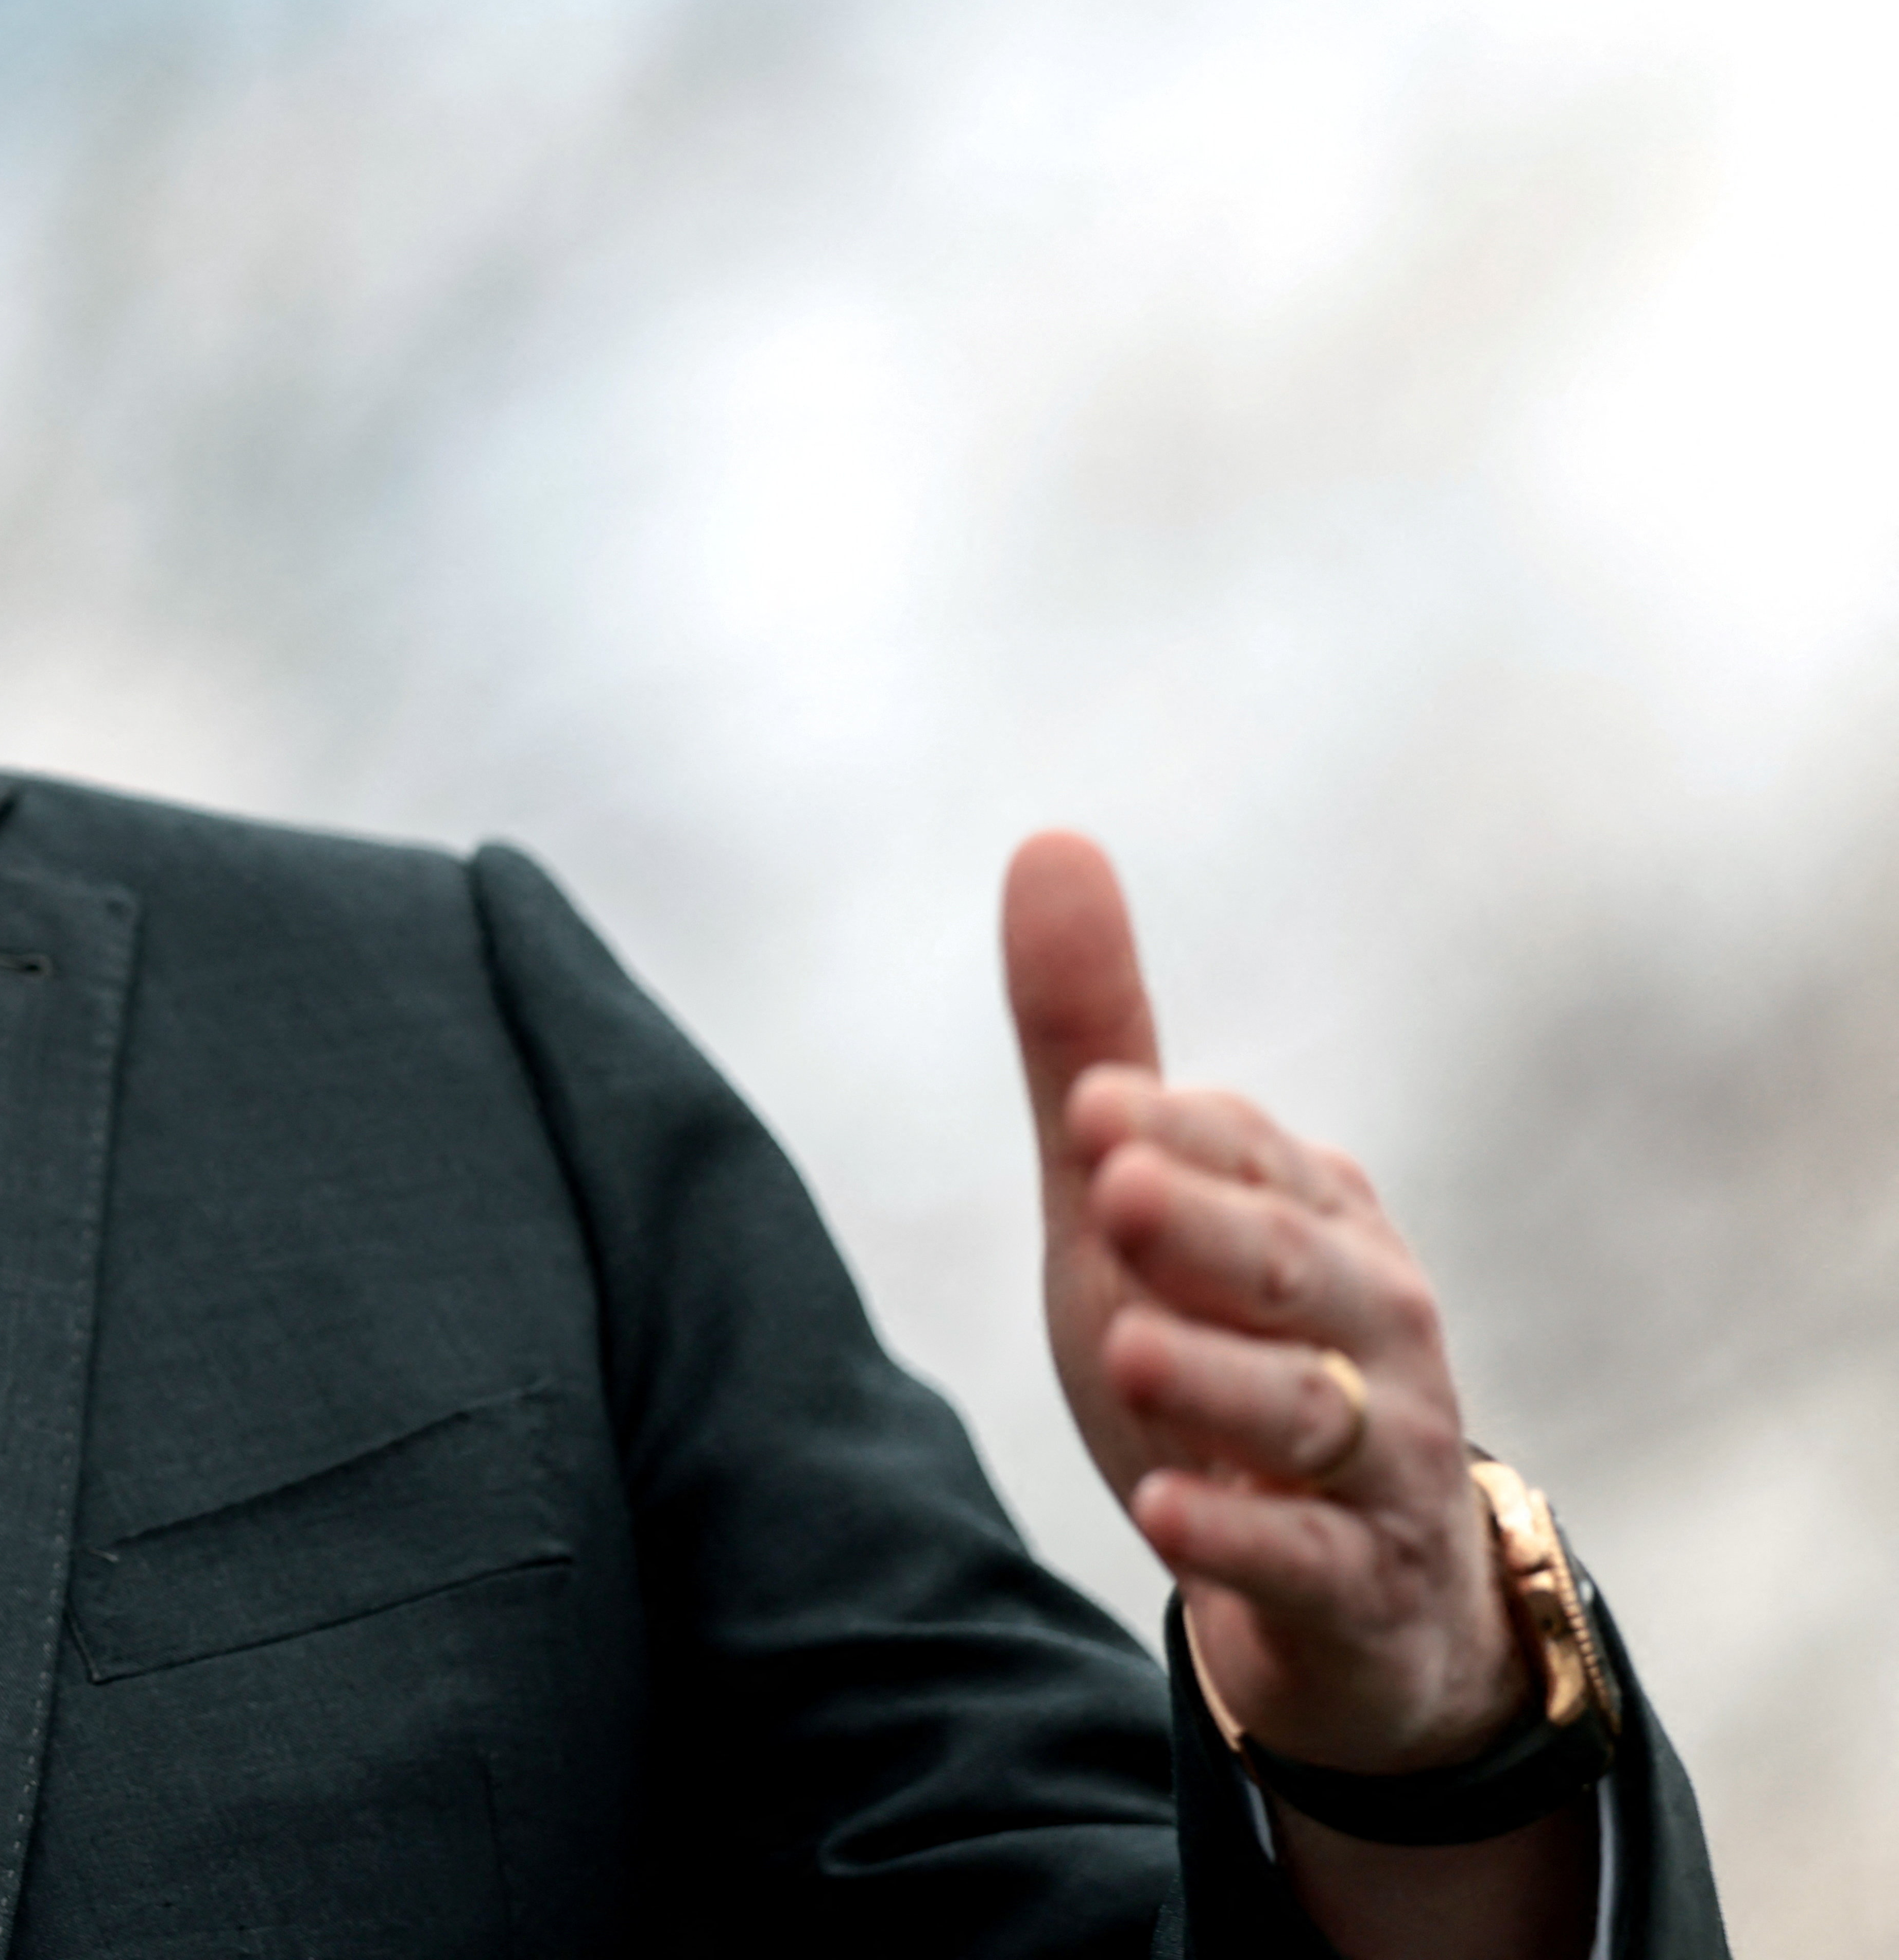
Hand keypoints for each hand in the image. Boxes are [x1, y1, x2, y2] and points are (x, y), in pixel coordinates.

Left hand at [1001, 832, 1530, 1775]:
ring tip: (1126, 1348)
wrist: (1345, 1589)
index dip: (1175, 1133)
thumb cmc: (1224, 1353)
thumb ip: (1095, 1047)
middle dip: (1212, 1231)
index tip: (1090, 1104)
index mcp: (1321, 1219)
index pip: (1249, 1158)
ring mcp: (1378, 1459)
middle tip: (1112, 1190)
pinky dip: (1234, 1535)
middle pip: (1295, 1271)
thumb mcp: (1137, 1204)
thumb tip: (1050, 839)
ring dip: (1217, 1379)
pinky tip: (1161, 1512)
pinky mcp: (1359, 1584)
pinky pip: (1302, 1557)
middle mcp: (1374, 1325)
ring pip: (1306, 1410)